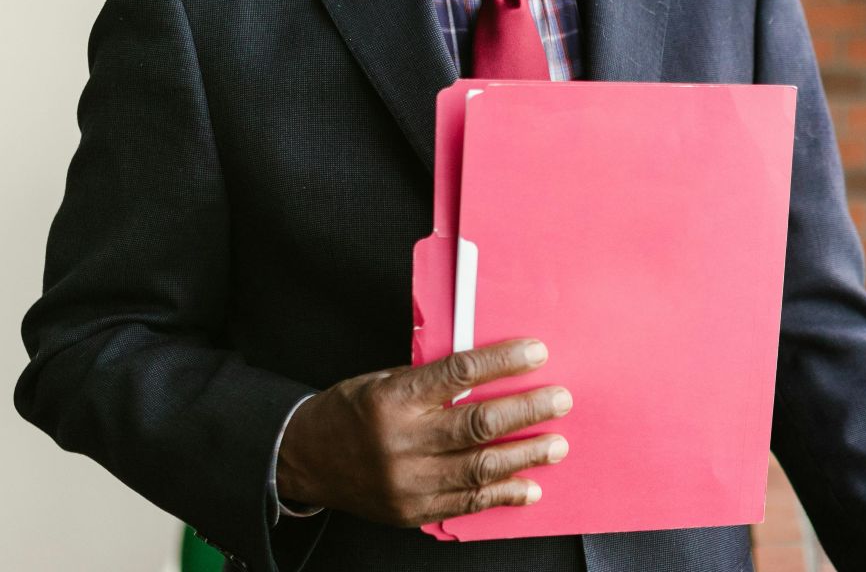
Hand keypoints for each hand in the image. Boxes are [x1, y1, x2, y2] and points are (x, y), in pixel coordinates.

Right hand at [275, 338, 571, 527]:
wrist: (304, 459)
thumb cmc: (351, 411)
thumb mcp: (383, 380)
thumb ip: (432, 381)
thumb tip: (491, 371)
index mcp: (393, 399)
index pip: (459, 374)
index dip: (503, 362)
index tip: (537, 352)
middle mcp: (400, 442)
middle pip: (477, 424)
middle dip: (527, 411)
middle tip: (561, 400)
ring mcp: (406, 482)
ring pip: (479, 468)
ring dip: (525, 456)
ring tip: (557, 445)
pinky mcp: (410, 512)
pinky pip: (467, 504)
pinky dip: (502, 494)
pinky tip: (530, 486)